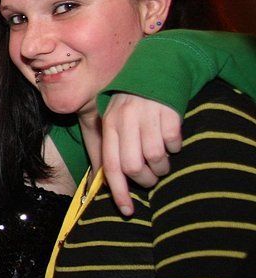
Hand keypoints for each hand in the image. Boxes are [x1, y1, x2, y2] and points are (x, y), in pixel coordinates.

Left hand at [101, 93, 181, 215]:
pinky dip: (175, 148)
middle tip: (151, 177)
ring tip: (162, 160)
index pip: (111, 166)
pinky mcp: (168, 110)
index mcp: (109, 125)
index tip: (127, 210)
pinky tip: (172, 143)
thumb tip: (103, 179)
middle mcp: (125, 120)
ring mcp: (147, 114)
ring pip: (154, 157)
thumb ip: (107, 147)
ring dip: (161, 166)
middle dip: (144, 180)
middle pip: (132, 166)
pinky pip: (172, 142)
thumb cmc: (131, 101)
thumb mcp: (113, 119)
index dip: (118, 192)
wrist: (155, 67)